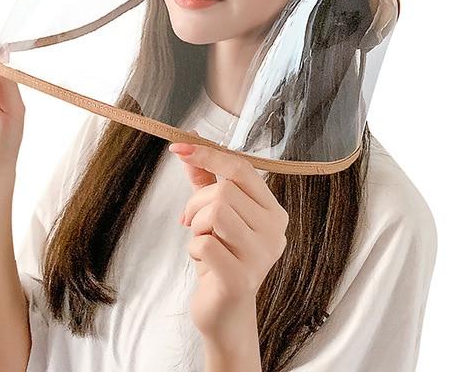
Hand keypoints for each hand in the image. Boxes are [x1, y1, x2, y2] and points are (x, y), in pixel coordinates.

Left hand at [171, 130, 288, 343]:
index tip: (179, 147)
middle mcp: (275, 231)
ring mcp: (261, 256)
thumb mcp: (213, 213)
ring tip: (202, 242)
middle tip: (192, 223)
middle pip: (224, 190)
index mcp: (273, 211)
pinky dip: (194, 250)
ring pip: (215, 212)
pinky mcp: (241, 279)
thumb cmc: (221, 257)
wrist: (226, 313)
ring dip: (196, 226)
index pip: (242, 169)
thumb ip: (204, 178)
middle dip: (197, 204)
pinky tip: (204, 263)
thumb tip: (189, 140)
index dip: (209, 154)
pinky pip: (204, 243)